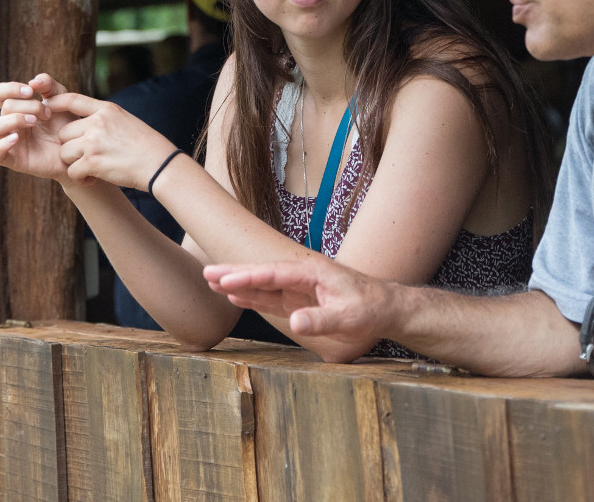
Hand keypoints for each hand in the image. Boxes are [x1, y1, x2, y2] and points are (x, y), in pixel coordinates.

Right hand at [0, 75, 82, 183]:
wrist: (76, 150)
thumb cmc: (65, 125)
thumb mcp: (62, 100)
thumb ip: (49, 86)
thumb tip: (33, 81)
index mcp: (17, 108)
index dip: (10, 88)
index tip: (31, 91)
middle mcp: (9, 123)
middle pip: (4, 107)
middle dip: (27, 106)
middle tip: (46, 113)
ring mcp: (10, 142)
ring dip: (12, 120)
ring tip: (33, 122)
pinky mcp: (13, 160)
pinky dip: (1, 145)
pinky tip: (16, 138)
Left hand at [51, 92, 173, 190]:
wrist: (159, 165)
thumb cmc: (146, 145)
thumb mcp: (125, 120)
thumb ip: (104, 118)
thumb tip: (86, 121)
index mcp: (106, 109)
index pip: (73, 99)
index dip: (56, 102)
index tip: (45, 105)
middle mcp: (97, 122)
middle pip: (64, 133)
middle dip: (70, 146)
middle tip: (87, 157)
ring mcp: (93, 142)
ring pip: (65, 152)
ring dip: (75, 163)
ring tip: (92, 168)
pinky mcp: (92, 162)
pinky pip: (72, 170)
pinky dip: (80, 178)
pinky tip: (93, 179)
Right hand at [203, 259, 398, 362]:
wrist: (387, 308)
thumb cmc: (371, 309)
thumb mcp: (349, 317)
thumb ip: (322, 319)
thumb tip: (295, 321)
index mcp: (313, 273)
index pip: (275, 273)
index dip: (249, 277)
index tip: (226, 280)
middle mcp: (302, 277)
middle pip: (263, 273)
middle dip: (235, 273)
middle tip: (206, 273)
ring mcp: (300, 290)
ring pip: (263, 285)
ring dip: (239, 284)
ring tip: (211, 280)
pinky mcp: (301, 302)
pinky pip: (272, 299)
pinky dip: (253, 297)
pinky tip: (236, 297)